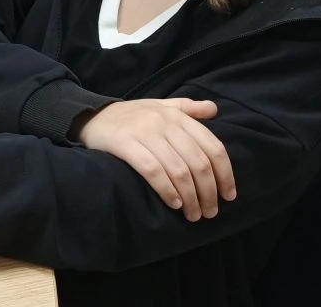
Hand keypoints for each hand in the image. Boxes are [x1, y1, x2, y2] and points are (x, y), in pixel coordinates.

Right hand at [76, 98, 235, 221]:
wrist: (91, 116)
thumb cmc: (130, 116)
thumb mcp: (159, 105)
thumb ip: (186, 108)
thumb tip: (214, 109)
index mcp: (177, 115)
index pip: (212, 147)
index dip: (225, 174)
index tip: (229, 195)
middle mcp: (164, 122)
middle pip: (198, 163)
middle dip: (208, 192)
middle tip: (210, 212)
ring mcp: (144, 132)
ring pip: (178, 170)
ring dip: (190, 198)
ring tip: (193, 214)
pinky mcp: (125, 144)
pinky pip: (153, 171)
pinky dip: (167, 190)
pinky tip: (174, 203)